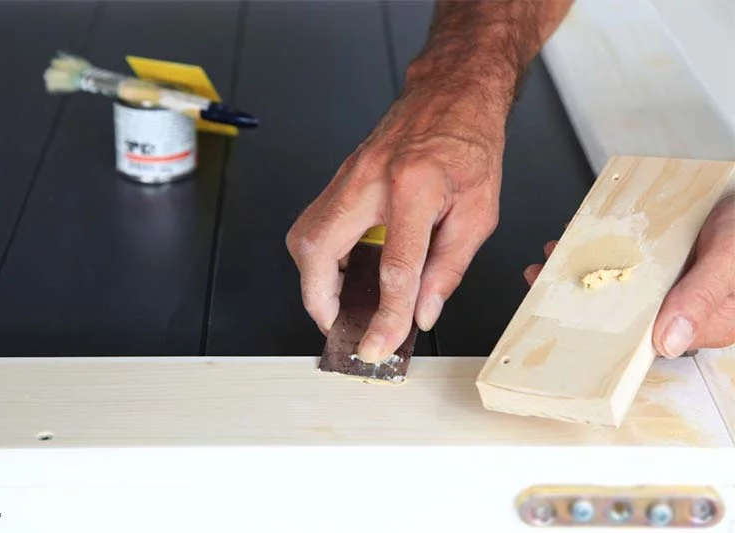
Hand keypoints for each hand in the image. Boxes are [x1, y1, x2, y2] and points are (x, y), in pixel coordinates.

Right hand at [286, 80, 509, 362]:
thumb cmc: (469, 145)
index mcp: (415, 187)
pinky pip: (314, 223)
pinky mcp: (341, 178)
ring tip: (338, 304)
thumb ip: (448, 268)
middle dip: (318, 298)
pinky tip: (340, 272)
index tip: (380, 345)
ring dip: (313, 279)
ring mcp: (348, 175)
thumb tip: (422, 312)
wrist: (451, 94)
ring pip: (304, 235)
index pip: (394, 267)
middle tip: (339, 324)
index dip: (387, 315)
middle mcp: (370, 179)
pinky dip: (319, 257)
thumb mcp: (478, 213)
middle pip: (317, 248)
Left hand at [524, 193, 734, 356]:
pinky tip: (579, 239)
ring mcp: (675, 285)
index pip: (645, 342)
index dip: (603, 333)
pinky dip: (603, 251)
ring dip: (586, 271)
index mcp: (706, 322)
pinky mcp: (667, 263)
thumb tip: (667, 343)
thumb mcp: (729, 258)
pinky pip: (630, 262)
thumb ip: (702, 297)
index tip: (568, 321)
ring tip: (554, 257)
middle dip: (583, 298)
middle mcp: (686, 309)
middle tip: (545, 279)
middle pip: (626, 315)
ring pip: (623, 287)